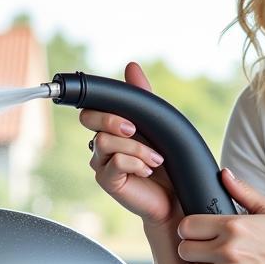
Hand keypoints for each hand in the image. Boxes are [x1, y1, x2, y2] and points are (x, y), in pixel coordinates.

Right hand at [78, 61, 178, 227]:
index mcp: (111, 127)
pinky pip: (115, 162)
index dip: (104, 105)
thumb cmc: (167, 162)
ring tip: (156, 159)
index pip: (92, 106)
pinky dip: (136, 162)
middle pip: (88, 118)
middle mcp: (102, 143)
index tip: (129, 115)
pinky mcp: (107, 180)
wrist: (176, 196)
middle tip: (136, 130)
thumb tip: (131, 66)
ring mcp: (102, 162)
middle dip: (113, 119)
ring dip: (136, 148)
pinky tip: (148, 170)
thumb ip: (142, 97)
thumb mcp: (157, 124)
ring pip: (103, 140)